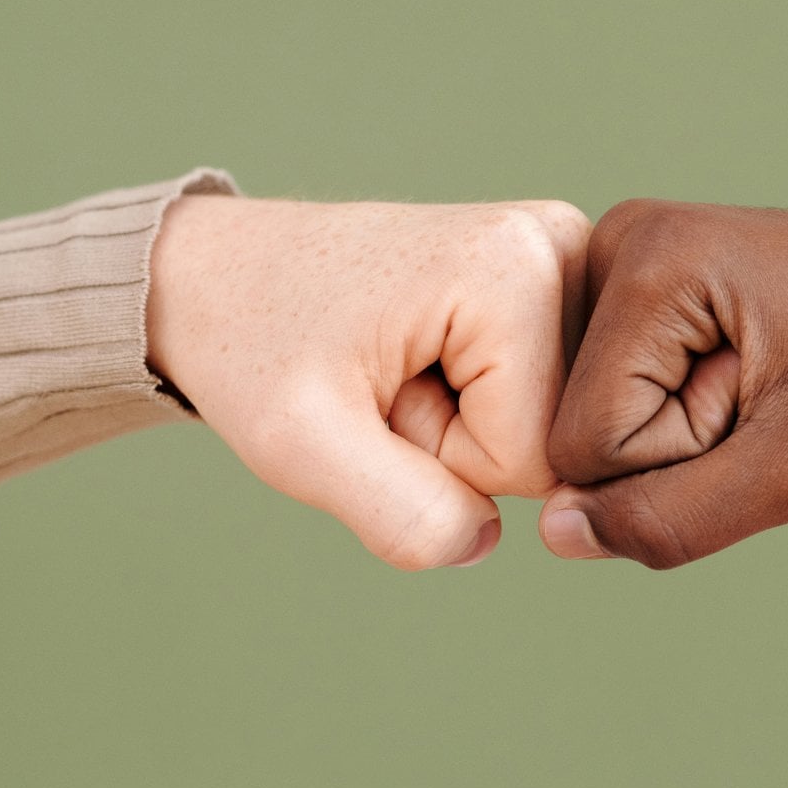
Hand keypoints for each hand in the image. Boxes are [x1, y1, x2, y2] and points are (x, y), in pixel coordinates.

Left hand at [147, 195, 589, 568]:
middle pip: (561, 436)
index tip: (380, 396)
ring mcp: (568, 256)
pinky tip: (427, 357)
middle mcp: (564, 246)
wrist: (220, 275)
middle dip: (465, 441)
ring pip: (558, 422)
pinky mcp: (557, 275)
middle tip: (385, 383)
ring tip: (399, 368)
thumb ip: (401, 513)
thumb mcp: (301, 445)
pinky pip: (549, 397)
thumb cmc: (251, 345)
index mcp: (518, 268)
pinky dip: (482, 401)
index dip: (447, 459)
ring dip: (472, 422)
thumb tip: (483, 540)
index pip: (537, 457)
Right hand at [538, 198, 787, 566]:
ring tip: (782, 385)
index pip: (581, 444)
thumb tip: (556, 534)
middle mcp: (623, 240)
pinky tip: (769, 376)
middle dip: (682, 448)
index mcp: (649, 261)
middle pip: (585, 425)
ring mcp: (639, 257)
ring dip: (694, 435)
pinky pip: (636, 393)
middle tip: (783, 397)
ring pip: (609, 417)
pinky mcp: (659, 281)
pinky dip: (701, 412)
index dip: (681, 465)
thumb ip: (672, 517)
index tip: (775, 408)